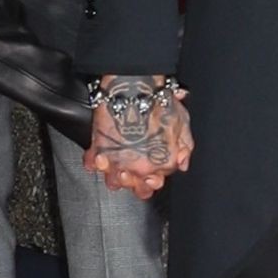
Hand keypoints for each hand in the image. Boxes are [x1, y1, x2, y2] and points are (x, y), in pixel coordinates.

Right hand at [82, 75, 193, 197]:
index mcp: (164, 162)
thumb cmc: (158, 102)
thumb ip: (185, 147)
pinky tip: (98, 155)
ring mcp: (120, 162)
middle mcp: (142, 168)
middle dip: (138, 182)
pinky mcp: (99, 151)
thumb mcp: (182, 122)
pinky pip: (92, 165)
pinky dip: (93, 161)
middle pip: (139, 190)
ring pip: (114, 183)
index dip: (155, 174)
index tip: (152, 168)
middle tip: (134, 169)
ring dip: (114, 175)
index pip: (160, 180)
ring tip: (116, 163)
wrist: (134, 88)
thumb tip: (182, 163)